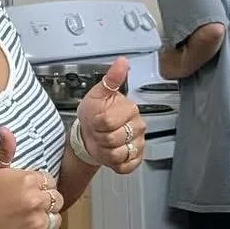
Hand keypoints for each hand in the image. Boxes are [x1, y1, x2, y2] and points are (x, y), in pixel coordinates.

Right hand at [0, 127, 63, 228]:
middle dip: (46, 203)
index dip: (40, 187)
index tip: (27, 193)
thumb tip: (6, 130)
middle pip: (57, 199)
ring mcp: (37, 223)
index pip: (50, 181)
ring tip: (27, 220)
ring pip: (56, 219)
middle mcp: (35, 201)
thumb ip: (4, 150)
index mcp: (28, 181)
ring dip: (46, 220)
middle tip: (27, 207)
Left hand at [74, 56, 146, 175]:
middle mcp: (138, 126)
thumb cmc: (94, 113)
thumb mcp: (97, 94)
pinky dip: (114, 164)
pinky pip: (126, 167)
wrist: (90, 132)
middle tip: (99, 131)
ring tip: (104, 142)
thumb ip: (110, 79)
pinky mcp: (136, 158)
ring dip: (105, 151)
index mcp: (130, 109)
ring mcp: (138, 143)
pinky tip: (111, 154)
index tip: (96, 120)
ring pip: (118, 154)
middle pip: (113, 139)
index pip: (109, 122)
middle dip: (100, 137)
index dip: (97, 123)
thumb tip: (122, 61)